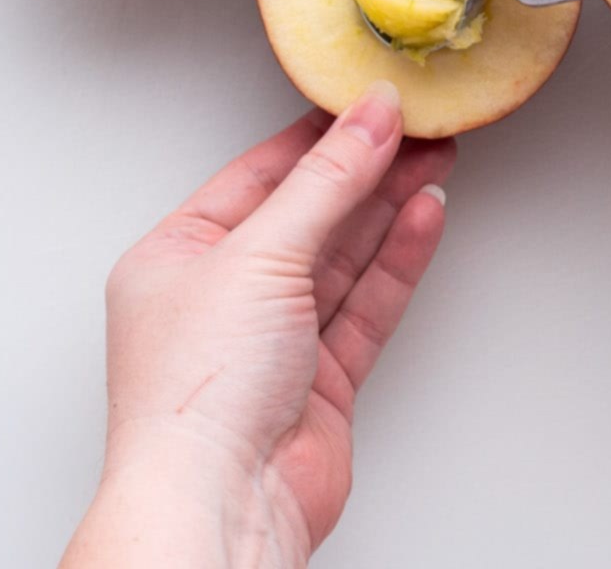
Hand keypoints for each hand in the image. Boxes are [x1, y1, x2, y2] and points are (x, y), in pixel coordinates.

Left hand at [61, 83, 454, 568]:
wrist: (220, 508)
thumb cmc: (194, 397)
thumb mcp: (259, 255)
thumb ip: (325, 182)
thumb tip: (368, 119)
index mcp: (177, 256)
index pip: (257, 176)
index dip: (316, 137)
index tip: (366, 103)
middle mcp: (222, 296)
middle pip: (307, 213)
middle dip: (364, 169)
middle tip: (416, 128)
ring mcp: (273, 340)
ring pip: (342, 257)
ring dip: (388, 207)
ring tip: (434, 160)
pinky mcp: (319, 380)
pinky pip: (365, 303)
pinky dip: (397, 259)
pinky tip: (423, 218)